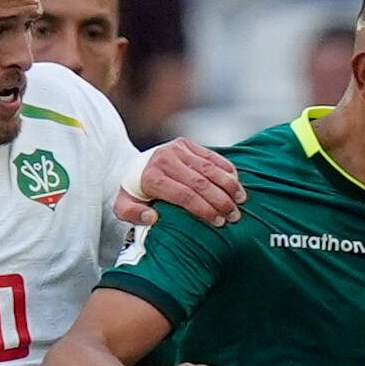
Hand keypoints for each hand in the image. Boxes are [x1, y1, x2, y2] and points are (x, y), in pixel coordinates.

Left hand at [115, 138, 244, 228]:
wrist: (136, 167)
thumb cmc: (136, 194)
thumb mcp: (123, 207)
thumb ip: (132, 214)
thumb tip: (152, 217)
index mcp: (151, 177)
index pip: (184, 195)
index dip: (204, 209)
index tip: (218, 222)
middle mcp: (164, 159)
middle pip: (200, 183)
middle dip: (220, 200)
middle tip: (234, 215)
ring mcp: (177, 149)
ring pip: (209, 168)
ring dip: (228, 185)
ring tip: (241, 201)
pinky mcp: (186, 143)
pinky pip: (211, 156)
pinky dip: (226, 170)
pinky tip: (237, 184)